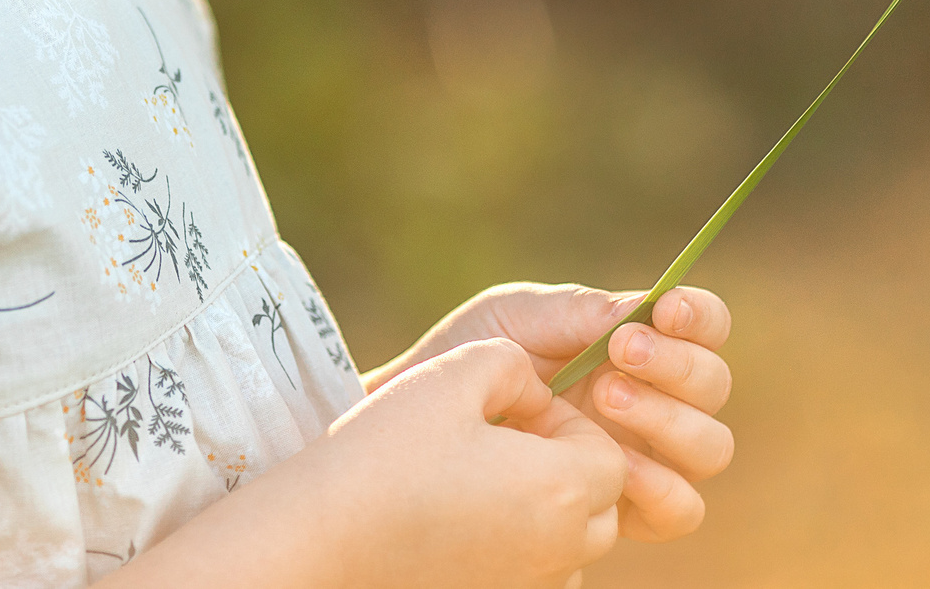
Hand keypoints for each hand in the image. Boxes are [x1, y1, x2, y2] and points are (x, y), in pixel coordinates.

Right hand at [223, 337, 626, 588]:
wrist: (320, 535)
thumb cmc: (385, 449)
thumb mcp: (456, 371)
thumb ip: (515, 364)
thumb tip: (537, 393)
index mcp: (559, 490)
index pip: (609, 455)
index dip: (567, 425)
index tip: (512, 415)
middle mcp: (557, 551)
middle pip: (599, 505)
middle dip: (565, 466)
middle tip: (500, 442)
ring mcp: (525, 585)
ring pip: (570, 545)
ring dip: (545, 509)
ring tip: (479, 481)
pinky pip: (536, 575)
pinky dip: (518, 547)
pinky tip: (463, 521)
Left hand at [369, 283, 734, 542]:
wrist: (424, 424)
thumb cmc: (472, 360)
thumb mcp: (513, 320)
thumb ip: (577, 311)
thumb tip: (641, 309)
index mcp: (639, 346)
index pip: (704, 326)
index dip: (700, 316)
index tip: (666, 310)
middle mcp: (657, 401)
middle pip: (714, 386)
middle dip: (675, 366)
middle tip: (618, 354)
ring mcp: (649, 457)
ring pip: (709, 448)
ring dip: (669, 421)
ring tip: (604, 399)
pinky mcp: (630, 509)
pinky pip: (680, 510)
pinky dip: (660, 488)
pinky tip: (612, 467)